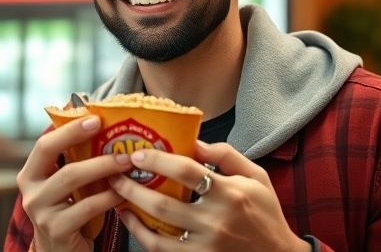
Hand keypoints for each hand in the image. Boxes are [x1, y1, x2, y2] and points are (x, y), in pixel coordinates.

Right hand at [17, 116, 132, 251]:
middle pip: (51, 154)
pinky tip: (124, 192)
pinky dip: (109, 197)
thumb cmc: (69, 212)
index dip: (68, 129)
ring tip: (127, 162)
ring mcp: (40, 211)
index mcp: (30, 174)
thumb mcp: (65, 187)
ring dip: (102, 166)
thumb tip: (106, 130)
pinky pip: (87, 206)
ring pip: (71, 177)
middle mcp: (29, 190)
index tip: (94, 118)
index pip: (44, 143)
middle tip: (110, 132)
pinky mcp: (56, 229)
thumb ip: (75, 163)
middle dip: (81, 139)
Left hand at [109, 140, 309, 251]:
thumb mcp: (255, 176)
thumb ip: (225, 155)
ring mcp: (205, 246)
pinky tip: (131, 221)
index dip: (158, 160)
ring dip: (131, 212)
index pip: (187, 172)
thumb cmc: (265, 212)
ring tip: (115, 196)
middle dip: (133, 188)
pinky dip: (142, 236)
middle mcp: (215, 222)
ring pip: (158, 231)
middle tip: (115, 173)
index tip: (137, 154)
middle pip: (163, 205)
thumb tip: (193, 141)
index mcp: (230, 194)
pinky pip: (162, 251)